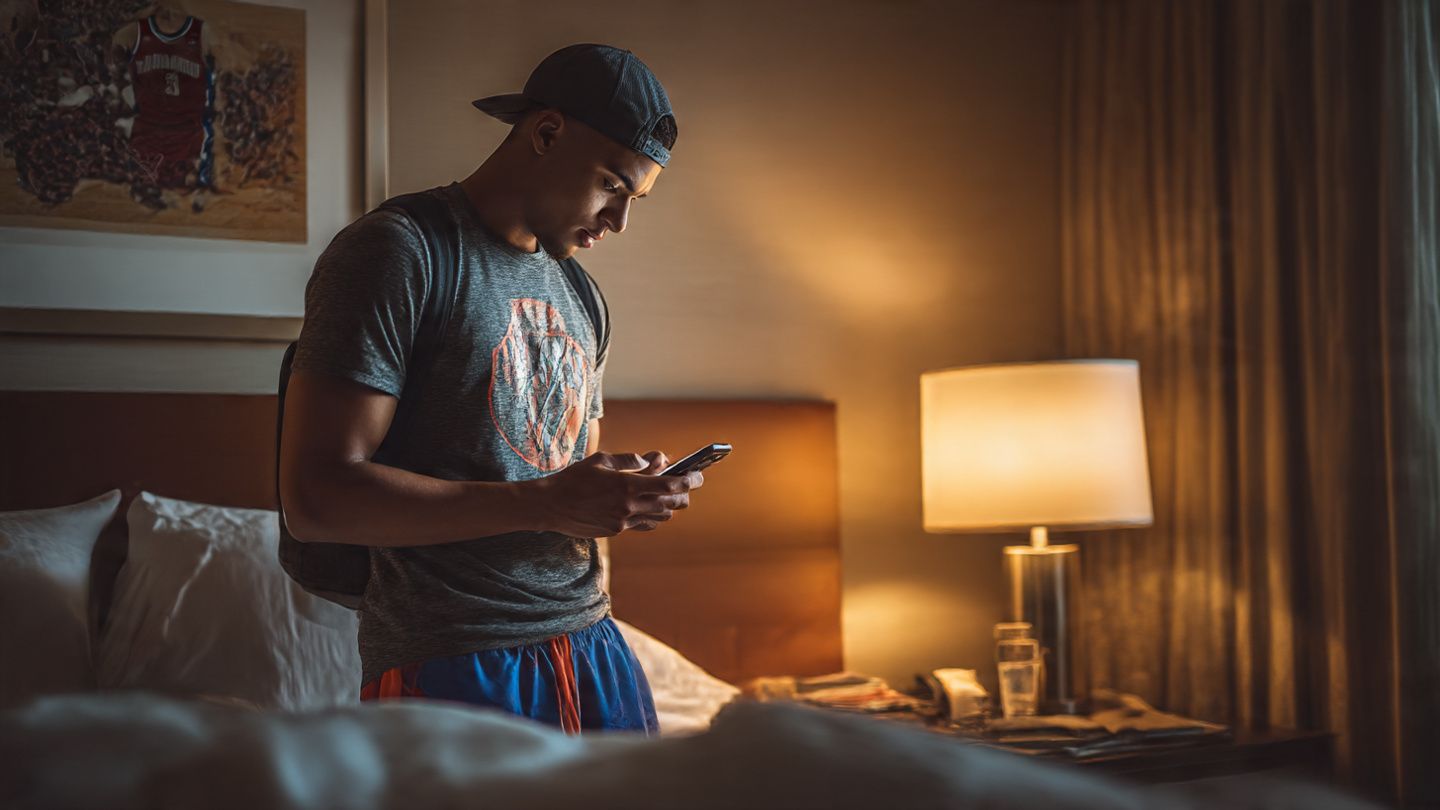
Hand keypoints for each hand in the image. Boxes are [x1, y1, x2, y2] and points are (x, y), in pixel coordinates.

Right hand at [533, 451, 703, 537]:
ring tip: (667, 493)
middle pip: (670, 504)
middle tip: (688, 484)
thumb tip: (651, 460)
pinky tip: (647, 506)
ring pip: (660, 517)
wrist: (549, 507)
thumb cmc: (573, 479)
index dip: (688, 480)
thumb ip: (629, 460)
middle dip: (684, 494)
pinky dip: (651, 515)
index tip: (698, 475)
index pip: (668, 485)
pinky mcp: (616, 531)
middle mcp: (628, 507)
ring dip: (667, 505)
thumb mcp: (601, 460)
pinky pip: (643, 524)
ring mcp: (623, 522)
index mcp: (626, 486)